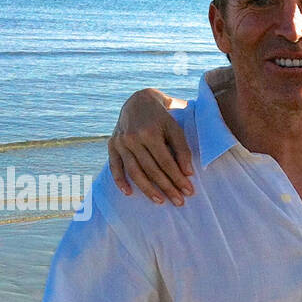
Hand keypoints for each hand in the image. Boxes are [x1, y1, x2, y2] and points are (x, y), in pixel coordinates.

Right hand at [108, 89, 195, 205]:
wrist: (138, 100)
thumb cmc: (161, 116)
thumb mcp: (175, 128)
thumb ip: (182, 149)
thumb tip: (188, 173)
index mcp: (149, 132)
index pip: (166, 162)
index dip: (178, 178)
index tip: (189, 191)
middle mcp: (132, 138)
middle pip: (151, 169)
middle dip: (166, 187)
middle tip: (179, 202)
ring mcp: (120, 142)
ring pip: (134, 171)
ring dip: (147, 189)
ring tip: (160, 201)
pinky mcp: (112, 145)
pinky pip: (114, 166)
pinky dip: (119, 180)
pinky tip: (129, 193)